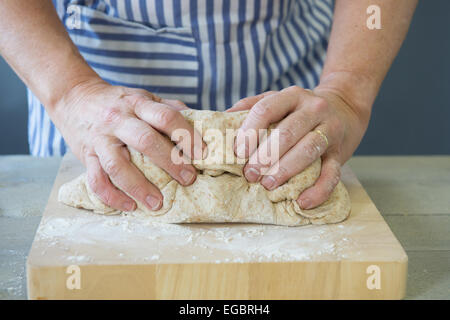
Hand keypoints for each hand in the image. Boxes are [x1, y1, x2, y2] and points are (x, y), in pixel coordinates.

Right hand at [52, 78, 205, 211]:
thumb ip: (167, 107)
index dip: (186, 135)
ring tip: (157, 203)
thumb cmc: (115, 101)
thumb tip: (197, 120)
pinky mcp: (85, 155)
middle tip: (188, 179)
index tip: (202, 154)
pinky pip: (96, 179)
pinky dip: (111, 196)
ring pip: (118, 165)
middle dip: (170, 163)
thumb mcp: (141, 96)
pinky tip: (129, 206)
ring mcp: (100, 139)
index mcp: (137, 104)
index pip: (166, 118)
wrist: (73, 96)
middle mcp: (118, 120)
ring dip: (139, 187)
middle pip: (145, 141)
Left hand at [227, 85, 368, 208]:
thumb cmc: (300, 109)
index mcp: (292, 96)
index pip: (266, 109)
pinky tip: (302, 202)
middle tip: (249, 174)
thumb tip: (221, 121)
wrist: (345, 108)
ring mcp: (330, 130)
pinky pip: (332, 173)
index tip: (237, 152)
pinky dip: (318, 190)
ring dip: (285, 170)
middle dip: (265, 156)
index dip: (249, 131)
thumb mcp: (278, 99)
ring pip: (308, 150)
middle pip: (286, 132)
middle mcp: (313, 109)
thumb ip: (250, 106)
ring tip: (268, 185)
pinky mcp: (340, 152)